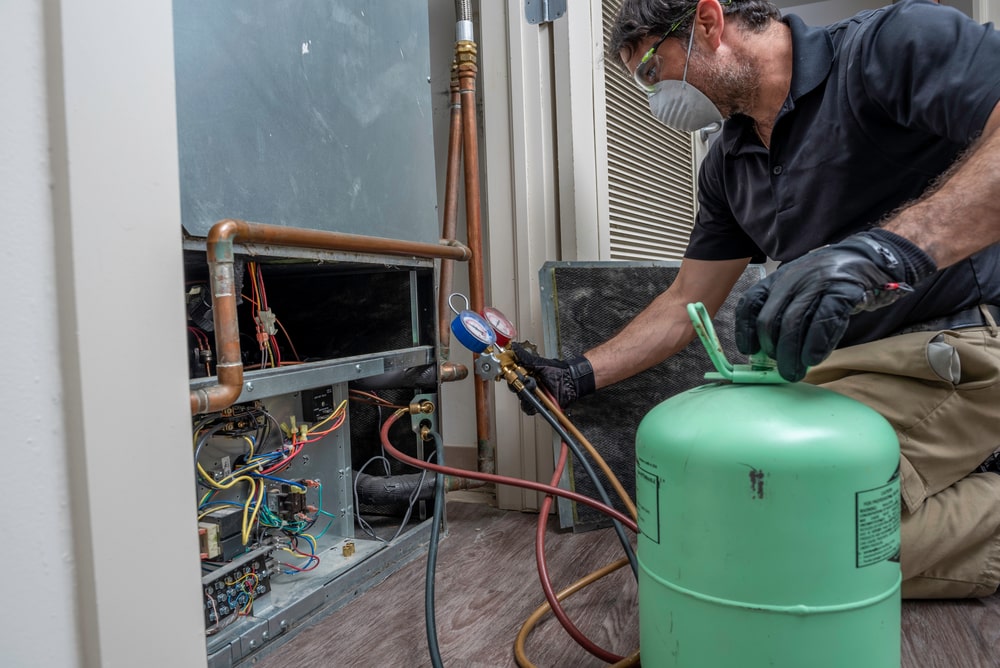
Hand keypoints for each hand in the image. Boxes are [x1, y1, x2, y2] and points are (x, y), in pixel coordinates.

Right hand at [509, 342, 595, 407]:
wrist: (572, 380)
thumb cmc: (558, 371)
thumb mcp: (540, 363)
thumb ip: (526, 357)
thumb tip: (515, 348)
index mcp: (528, 375)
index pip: (514, 377)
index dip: (511, 377)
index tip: (511, 374)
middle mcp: (530, 386)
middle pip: (517, 389)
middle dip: (519, 386)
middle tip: (526, 381)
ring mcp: (534, 396)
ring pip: (523, 400)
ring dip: (525, 396)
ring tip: (533, 389)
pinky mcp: (540, 406)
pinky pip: (530, 409)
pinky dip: (531, 407)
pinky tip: (535, 400)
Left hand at [735, 228, 936, 381]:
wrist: (867, 259)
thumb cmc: (828, 283)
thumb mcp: (797, 289)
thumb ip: (782, 312)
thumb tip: (767, 352)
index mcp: (777, 280)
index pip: (749, 304)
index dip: (745, 331)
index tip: (750, 352)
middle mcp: (793, 280)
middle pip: (770, 320)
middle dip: (772, 351)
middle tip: (781, 370)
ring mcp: (817, 284)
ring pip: (794, 323)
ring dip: (792, 354)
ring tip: (794, 372)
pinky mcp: (842, 291)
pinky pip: (824, 321)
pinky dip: (816, 344)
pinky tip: (814, 359)